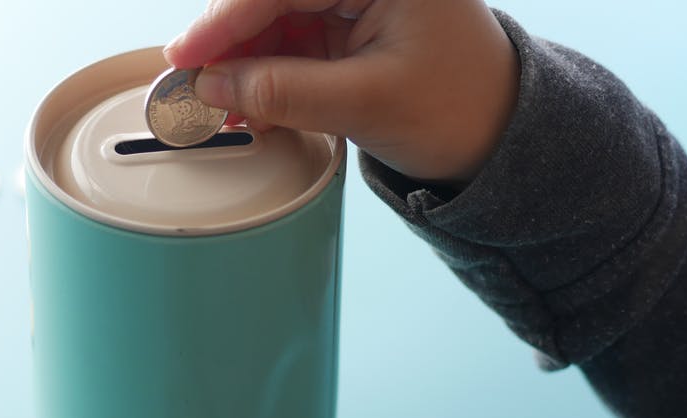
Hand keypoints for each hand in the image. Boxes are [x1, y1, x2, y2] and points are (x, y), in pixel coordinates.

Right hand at [164, 0, 519, 184]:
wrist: (502, 136)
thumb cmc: (463, 109)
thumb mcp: (367, 104)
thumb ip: (284, 92)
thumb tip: (213, 87)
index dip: (224, 22)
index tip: (184, 57)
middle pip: (273, 0)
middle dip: (231, 46)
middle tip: (195, 90)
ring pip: (276, 20)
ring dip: (246, 65)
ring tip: (230, 111)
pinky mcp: (352, 24)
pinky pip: (292, 40)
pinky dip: (268, 74)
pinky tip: (255, 106)